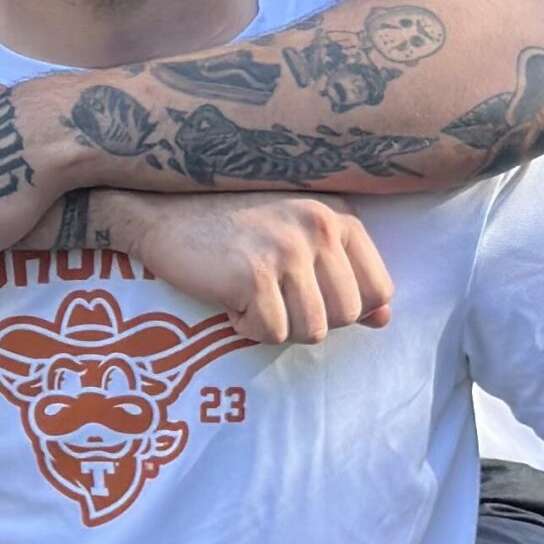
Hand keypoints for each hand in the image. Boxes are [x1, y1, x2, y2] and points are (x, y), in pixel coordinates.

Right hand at [110, 192, 393, 344]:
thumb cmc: (228, 225)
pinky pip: (272, 333)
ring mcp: (287, 250)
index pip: (380, 291)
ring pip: (313, 330)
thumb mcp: (295, 237)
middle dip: (308, 320)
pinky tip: (227, 298)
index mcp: (336, 216)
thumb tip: (383, 319)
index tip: (307, 296)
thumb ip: (343, 273)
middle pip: (346, 316)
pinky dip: (246, 328)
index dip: (348, 310)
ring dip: (276, 326)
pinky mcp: (253, 276)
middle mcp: (319, 227)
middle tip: (271, 298)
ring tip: (249, 296)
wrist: (159, 209)